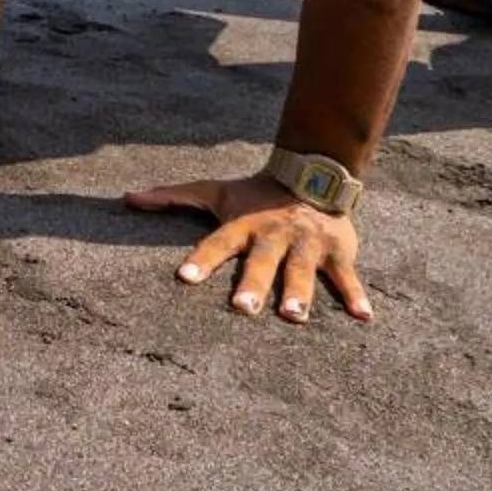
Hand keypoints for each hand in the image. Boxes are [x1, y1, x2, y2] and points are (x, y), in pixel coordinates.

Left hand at [123, 173, 373, 323]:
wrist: (311, 173)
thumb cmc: (254, 194)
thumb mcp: (214, 193)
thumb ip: (172, 198)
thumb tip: (127, 199)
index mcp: (243, 224)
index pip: (217, 242)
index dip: (202, 259)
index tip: (184, 278)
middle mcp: (274, 234)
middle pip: (261, 262)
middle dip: (253, 284)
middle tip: (242, 309)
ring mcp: (306, 244)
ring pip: (302, 271)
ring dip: (299, 294)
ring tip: (293, 317)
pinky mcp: (336, 251)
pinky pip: (346, 276)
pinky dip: (356, 295)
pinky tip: (364, 317)